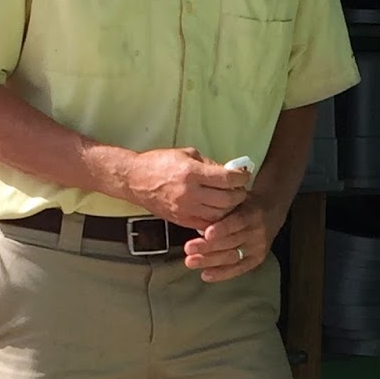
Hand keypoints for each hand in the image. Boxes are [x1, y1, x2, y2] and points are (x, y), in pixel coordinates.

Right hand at [123, 147, 248, 226]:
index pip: (226, 179)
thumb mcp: (186, 154)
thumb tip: (229, 172)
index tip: (244, 176)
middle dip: (239, 194)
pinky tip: (218, 211)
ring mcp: (186, 209)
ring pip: (220, 215)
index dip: (241, 178)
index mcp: (192, 173)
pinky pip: (207, 224)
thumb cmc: (159, 163)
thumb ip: (209, 164)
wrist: (135, 180)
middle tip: (240, 190)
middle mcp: (190, 193)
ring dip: (230, 208)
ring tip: (231, 201)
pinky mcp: (182, 220)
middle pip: (227, 200)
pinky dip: (217, 220)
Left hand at [183, 189, 284, 281]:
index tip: (206, 233)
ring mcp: (258, 247)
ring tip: (190, 262)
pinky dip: (221, 273)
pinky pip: (238, 268)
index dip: (222, 228)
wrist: (272, 212)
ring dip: (209, 261)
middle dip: (208, 247)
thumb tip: (197, 214)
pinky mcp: (257, 259)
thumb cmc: (246, 205)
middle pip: (231, 242)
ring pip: (232, 256)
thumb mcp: (238, 200)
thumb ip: (223, 208)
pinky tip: (205, 276)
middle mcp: (257, 232)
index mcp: (252, 214)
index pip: (237, 222)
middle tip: (188, 249)